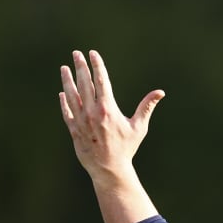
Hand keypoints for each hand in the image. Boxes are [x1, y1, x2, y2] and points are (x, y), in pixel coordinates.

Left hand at [58, 49, 164, 182]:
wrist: (109, 169)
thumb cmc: (126, 148)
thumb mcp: (139, 127)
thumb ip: (147, 107)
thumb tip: (160, 92)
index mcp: (108, 109)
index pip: (101, 81)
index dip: (97, 65)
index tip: (92, 53)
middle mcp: (92, 112)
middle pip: (84, 84)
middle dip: (80, 67)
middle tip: (76, 54)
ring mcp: (81, 121)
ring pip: (71, 96)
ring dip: (67, 81)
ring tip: (64, 68)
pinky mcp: (74, 130)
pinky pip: (67, 112)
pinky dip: (64, 102)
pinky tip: (62, 93)